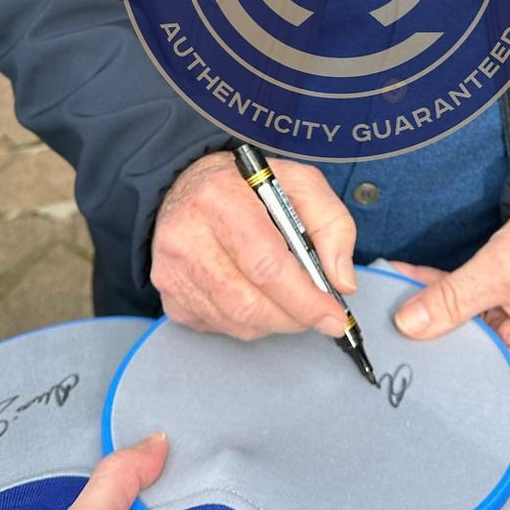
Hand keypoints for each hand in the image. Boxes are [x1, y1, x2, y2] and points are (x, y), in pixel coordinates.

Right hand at [151, 152, 357, 338]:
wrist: (187, 184)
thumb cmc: (247, 186)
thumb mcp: (300, 183)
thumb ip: (331, 224)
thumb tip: (340, 280)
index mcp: (221, 197)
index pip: (267, 264)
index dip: (305, 299)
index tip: (333, 317)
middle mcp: (188, 235)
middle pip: (250, 302)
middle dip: (294, 316)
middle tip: (316, 312)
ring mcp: (173, 269)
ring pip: (236, 321)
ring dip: (273, 321)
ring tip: (287, 298)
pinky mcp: (168, 293)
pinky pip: (218, 326)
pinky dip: (247, 321)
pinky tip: (254, 294)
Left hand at [389, 198, 509, 386]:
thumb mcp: (502, 267)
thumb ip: (454, 298)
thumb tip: (408, 325)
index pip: (480, 379)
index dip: (439, 367)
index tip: (400, 351)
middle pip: (468, 354)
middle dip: (426, 334)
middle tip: (383, 322)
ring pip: (462, 328)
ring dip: (428, 308)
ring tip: (389, 295)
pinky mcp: (504, 311)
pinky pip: (466, 307)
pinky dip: (440, 292)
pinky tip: (407, 280)